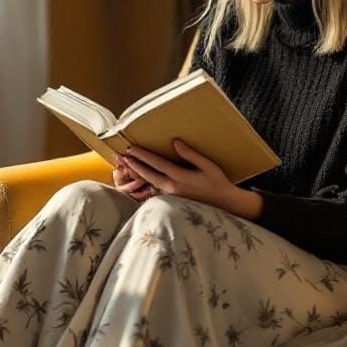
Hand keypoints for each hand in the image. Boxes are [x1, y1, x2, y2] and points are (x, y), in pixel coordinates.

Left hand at [118, 139, 239, 210]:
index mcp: (180, 178)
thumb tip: (175, 142)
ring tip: (127, 166)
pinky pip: (155, 190)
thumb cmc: (217, 182)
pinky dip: (145, 183)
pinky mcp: (172, 200)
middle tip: (122, 156)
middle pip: (148, 175)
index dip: (143, 155)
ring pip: (149, 183)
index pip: (157, 164)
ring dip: (137, 174)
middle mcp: (172, 188)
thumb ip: (190, 154)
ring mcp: (171, 196)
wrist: (224, 203)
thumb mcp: (208, 165)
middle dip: (134, 165)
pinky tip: (139, 179)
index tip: (131, 148)